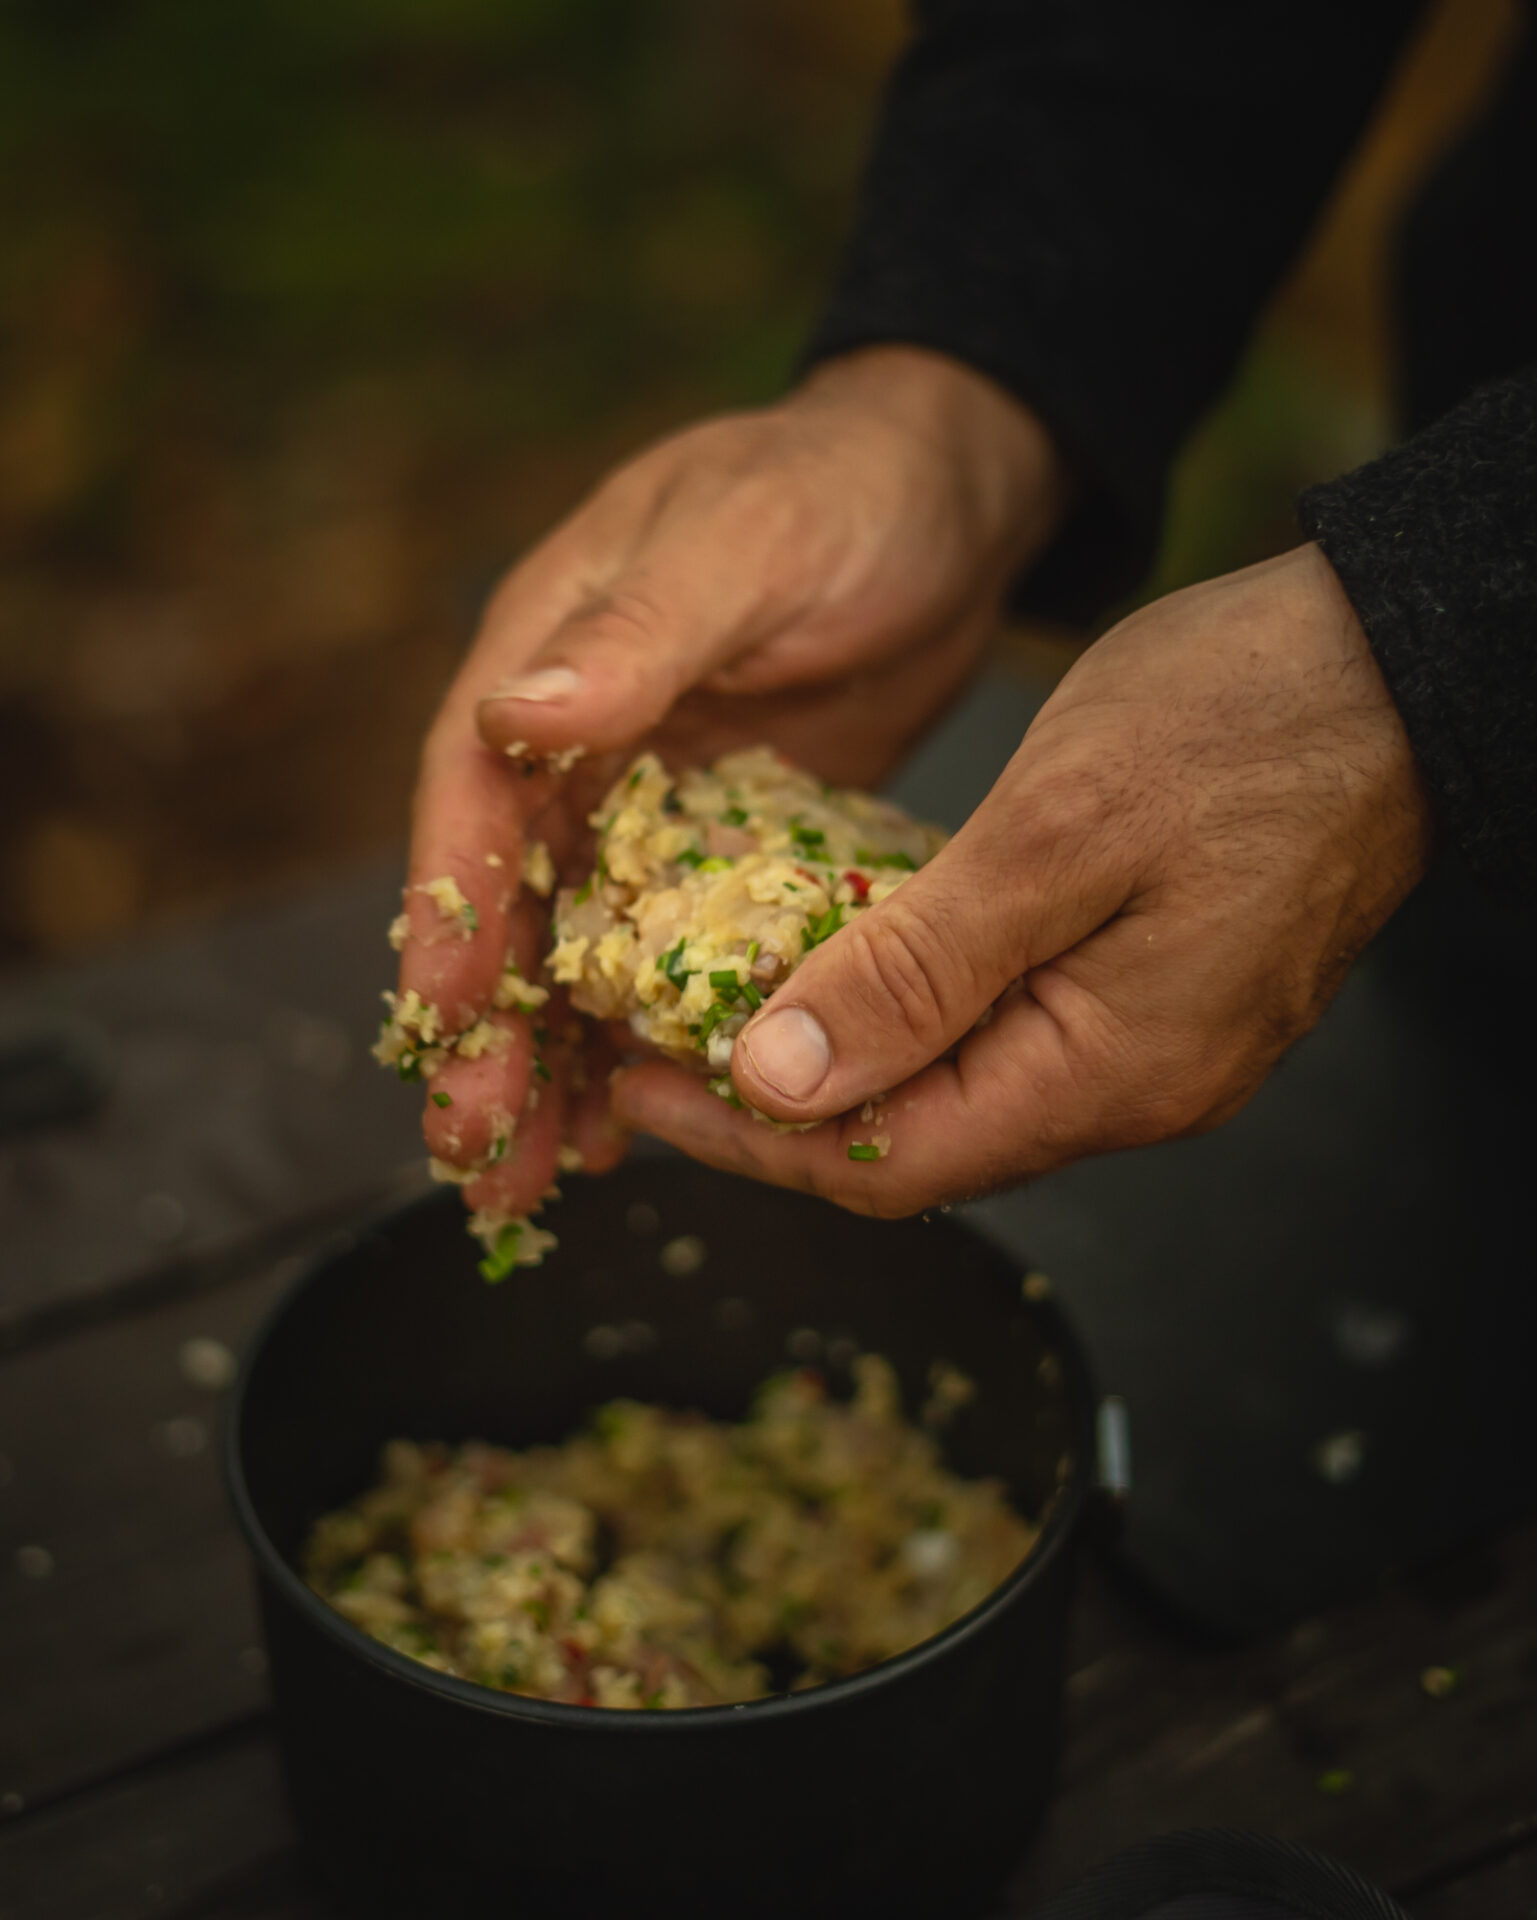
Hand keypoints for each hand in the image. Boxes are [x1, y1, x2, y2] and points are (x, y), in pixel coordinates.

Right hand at [396, 347, 1065, 1215]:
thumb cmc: (845, 492)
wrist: (948, 498)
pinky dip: (640, 1034)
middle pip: (510, 902)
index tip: (446, 1023)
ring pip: (575, 949)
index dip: (452, 912)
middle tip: (476, 1154)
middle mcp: (577, 738)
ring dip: (552, 1061)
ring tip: (532, 1181)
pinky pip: (662, 955)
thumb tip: (514, 710)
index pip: (473, 796)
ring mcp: (645, 799)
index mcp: (553, 654)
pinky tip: (630, 1122)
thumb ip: (641, 629)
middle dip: (490, 1030)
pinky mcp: (716, 844)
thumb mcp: (749, 543)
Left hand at [610, 544, 1433, 1214]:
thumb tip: (781, 1081)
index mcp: (1111, 1072)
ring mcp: (1157, 1045)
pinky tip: (851, 963)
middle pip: (919, 1142)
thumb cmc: (1243, 720)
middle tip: (660, 1044)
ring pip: (961, 1093)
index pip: (888, 1165)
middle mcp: (1137, 1088)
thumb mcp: (1053, 833)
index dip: (749, 1140)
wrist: (1397, 661)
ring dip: (841, 1059)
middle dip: (779, 1107)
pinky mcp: (1160, 991)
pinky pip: (1008, 1037)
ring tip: (727, 1005)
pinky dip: (912, 1014)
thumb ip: (916, 972)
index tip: (640, 1083)